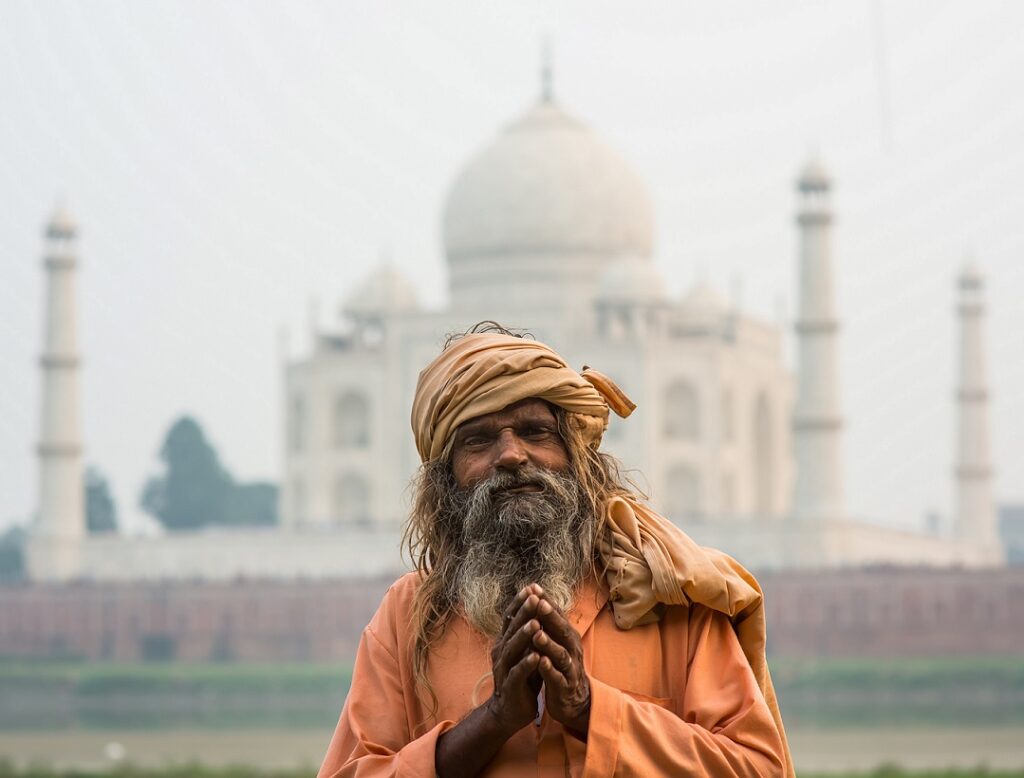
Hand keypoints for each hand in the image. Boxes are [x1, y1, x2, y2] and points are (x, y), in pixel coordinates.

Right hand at [486, 585, 543, 733]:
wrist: (510, 710)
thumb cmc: (522, 677)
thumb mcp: (526, 651)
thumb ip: (530, 632)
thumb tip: (540, 606)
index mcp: (506, 641)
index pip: (511, 618)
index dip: (520, 602)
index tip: (532, 587)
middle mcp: (501, 652)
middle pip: (512, 629)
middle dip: (524, 613)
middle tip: (535, 597)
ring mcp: (504, 669)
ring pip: (513, 649)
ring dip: (524, 636)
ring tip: (536, 623)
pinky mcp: (510, 686)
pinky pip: (517, 673)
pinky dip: (526, 664)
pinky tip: (536, 657)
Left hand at [531, 590, 589, 735]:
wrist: (573, 701)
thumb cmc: (561, 666)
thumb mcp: (557, 642)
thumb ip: (549, 623)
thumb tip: (536, 597)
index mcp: (568, 637)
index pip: (558, 615)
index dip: (547, 601)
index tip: (533, 587)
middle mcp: (572, 649)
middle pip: (562, 630)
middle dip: (551, 617)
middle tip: (539, 603)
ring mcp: (570, 668)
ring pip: (561, 654)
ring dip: (549, 644)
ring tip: (537, 634)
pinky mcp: (565, 687)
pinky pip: (558, 677)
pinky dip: (550, 670)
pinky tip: (541, 663)